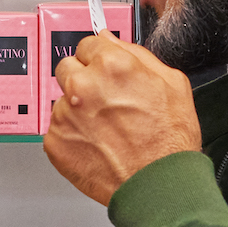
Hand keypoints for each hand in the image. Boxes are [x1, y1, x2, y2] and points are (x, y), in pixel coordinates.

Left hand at [45, 33, 202, 204]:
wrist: (158, 186)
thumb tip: (112, 40)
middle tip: (103, 102)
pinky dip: (72, 136)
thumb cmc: (169, 141)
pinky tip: (97, 145)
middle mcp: (83, 86)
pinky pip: (57, 129)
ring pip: (63, 100)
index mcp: (111, 65)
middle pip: (67, 67)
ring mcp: (65, 115)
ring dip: (78, 110)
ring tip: (106, 130)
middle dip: (82, 79)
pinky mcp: (55, 141)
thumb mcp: (172, 83)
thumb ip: (138, 55)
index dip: (98, 58)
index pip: (87, 44)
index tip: (103, 70)